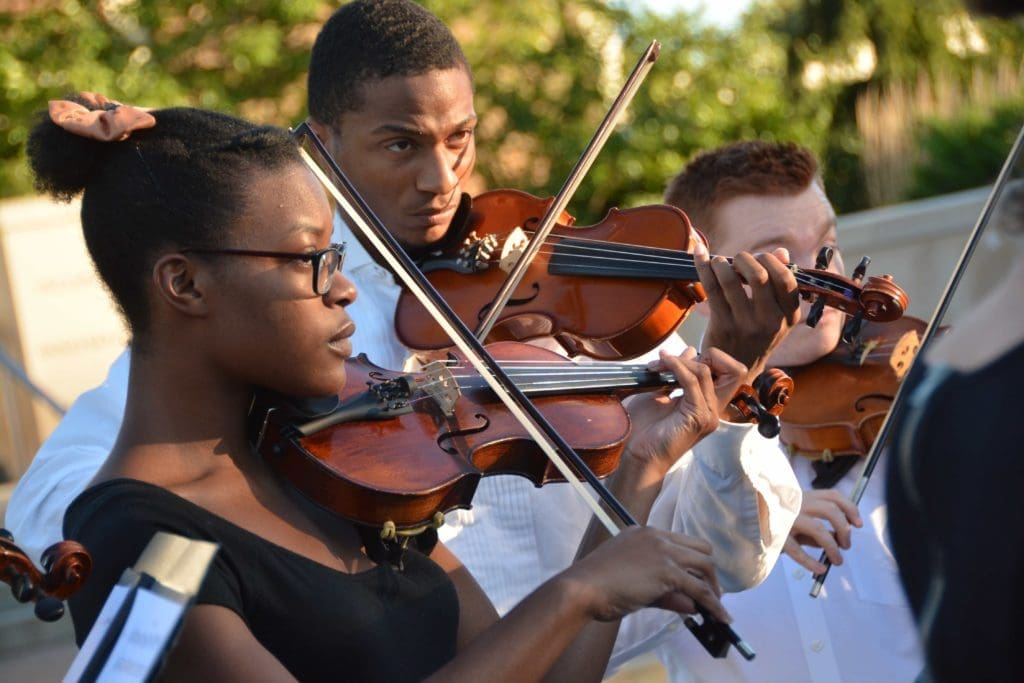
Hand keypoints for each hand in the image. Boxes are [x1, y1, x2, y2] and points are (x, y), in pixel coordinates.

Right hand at [564, 526, 729, 623]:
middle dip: (708, 571)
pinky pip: (699, 589)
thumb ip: (665, 592)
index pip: (680, 542)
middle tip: (709, 593)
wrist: (581, 588)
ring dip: (713, 587)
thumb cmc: (598, 585)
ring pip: (705, 565)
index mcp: (643, 533)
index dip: (692, 562)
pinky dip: (713, 604)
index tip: (697, 579)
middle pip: (700, 548)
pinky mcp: (667, 571)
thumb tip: (691, 605)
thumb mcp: (634, 583)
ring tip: (716, 607)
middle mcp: (656, 536)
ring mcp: (663, 551)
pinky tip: (719, 616)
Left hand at [622, 347, 745, 474]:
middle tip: (668, 359)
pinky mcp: (699, 417)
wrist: (636, 454)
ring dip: (680, 361)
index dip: (707, 357)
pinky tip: (662, 365)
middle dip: (704, 355)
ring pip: (706, 371)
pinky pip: (693, 382)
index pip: (728, 370)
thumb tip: (691, 351)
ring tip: (658, 364)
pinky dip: (677, 368)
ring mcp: (709, 414)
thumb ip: (677, 373)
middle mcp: (713, 409)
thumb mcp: (660, 392)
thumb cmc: (644, 428)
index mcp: (707, 403)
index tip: (673, 359)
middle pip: (732, 369)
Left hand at [695, 242, 799, 380]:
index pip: (786, 279)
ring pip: (730, 281)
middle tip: (737, 258)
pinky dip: (702, 266)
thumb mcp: (776, 314)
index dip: (771, 261)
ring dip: (721, 263)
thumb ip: (780, 283)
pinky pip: (711, 288)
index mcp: (789, 316)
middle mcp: (770, 322)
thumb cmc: (756, 334)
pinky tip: (699, 254)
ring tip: (718, 261)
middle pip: (759, 276)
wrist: (735, 369)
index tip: (760, 257)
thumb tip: (781, 251)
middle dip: (744, 258)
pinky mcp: (722, 326)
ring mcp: (745, 325)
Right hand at [782, 488, 863, 572]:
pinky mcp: (777, 535)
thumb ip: (816, 526)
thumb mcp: (797, 517)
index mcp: (803, 496)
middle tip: (846, 545)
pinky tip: (820, 570)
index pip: (833, 496)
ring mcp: (787, 519)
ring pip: (818, 529)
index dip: (850, 508)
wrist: (744, 515)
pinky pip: (797, 550)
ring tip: (837, 560)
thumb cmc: (774, 517)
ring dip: (833, 547)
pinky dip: (811, 562)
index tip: (858, 523)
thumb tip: (837, 540)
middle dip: (844, 529)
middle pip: (830, 510)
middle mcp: (797, 504)